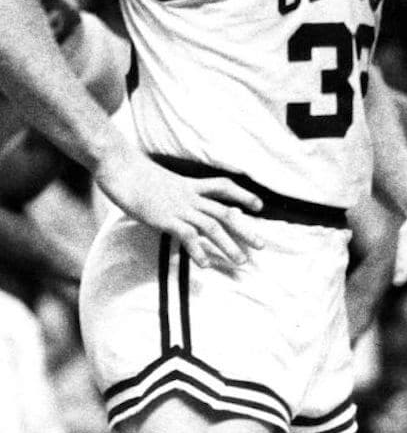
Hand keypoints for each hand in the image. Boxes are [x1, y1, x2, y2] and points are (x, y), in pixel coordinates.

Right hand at [95, 146, 264, 268]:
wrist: (119, 167)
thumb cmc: (134, 175)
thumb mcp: (160, 182)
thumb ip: (172, 192)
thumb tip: (173, 201)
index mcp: (190, 185)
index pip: (224, 186)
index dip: (242, 195)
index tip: (258, 206)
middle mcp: (190, 196)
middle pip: (226, 212)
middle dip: (245, 230)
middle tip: (262, 246)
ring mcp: (179, 207)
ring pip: (212, 226)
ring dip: (228, 245)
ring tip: (241, 261)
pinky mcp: (164, 218)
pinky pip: (186, 235)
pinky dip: (197, 250)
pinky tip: (206, 265)